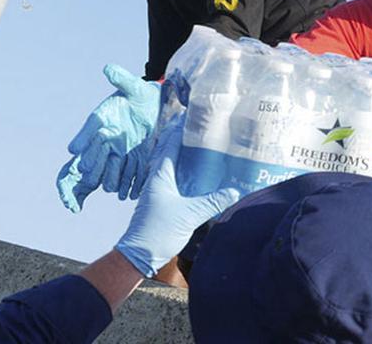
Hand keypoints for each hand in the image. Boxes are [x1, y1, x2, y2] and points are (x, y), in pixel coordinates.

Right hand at [56, 64, 160, 212]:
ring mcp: (122, 152)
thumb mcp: (133, 84)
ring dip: (113, 179)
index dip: (84, 145)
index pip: (90, 136)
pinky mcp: (137, 159)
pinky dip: (130, 183)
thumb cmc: (141, 93)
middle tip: (95, 179)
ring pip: (113, 170)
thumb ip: (122, 78)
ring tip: (115, 190)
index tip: (76, 157)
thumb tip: (108, 69)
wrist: (160, 103)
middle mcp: (109, 140)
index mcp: (103, 123)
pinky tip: (131, 192)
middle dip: (96, 169)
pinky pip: (131, 174)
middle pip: (97, 158)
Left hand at [115, 122, 239, 276]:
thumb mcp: (190, 214)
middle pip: (170, 151)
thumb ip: (212, 201)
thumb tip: (234, 191)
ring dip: (184, 154)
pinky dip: (185, 171)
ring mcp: (158, 190)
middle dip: (183, 138)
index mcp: (161, 175)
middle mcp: (157, 179)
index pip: (171, 144)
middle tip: (201, 127)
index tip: (192, 115)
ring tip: (202, 146)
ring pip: (172, 165)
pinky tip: (198, 174)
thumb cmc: (157, 231)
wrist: (138, 255)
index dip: (181, 128)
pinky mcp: (162, 201)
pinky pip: (174, 179)